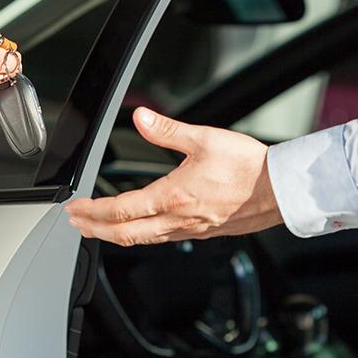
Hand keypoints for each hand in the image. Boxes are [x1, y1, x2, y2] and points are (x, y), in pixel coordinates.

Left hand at [66, 107, 282, 245]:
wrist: (282, 190)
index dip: (93, 211)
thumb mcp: (205, 139)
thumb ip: (169, 131)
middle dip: (95, 229)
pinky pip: (163, 239)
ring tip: (99, 228)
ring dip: (115, 235)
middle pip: (125, 233)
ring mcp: (190, 230)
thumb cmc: (250, 166)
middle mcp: (178, 220)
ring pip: (143, 240)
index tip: (75, 207)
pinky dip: (141, 236)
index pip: (120, 210)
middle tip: (77, 223)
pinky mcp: (203, 232)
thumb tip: (142, 117)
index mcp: (173, 196)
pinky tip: (140, 229)